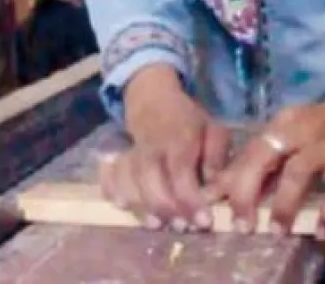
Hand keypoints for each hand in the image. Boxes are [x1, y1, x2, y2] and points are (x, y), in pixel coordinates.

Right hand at [98, 65, 232, 231]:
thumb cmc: (187, 119)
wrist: (152, 96)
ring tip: (155, 225)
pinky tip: (121, 205)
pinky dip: (111, 189)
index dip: (191, 200)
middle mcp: (152, 147)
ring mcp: (131, 151)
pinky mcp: (117, 156)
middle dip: (165, 207)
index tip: (204, 222)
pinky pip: (108, 173)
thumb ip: (216, 156)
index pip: (181, 173)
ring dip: (140, 205)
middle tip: (181, 228)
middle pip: (150, 179)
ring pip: (129, 180)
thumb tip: (214, 186)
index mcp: (179, 138)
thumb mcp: (211, 128)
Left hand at [213, 71, 324, 237]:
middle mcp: (301, 130)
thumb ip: (273, 158)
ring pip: (297, 172)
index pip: (248, 152)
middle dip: (247, 193)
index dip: (228, 180)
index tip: (211, 204)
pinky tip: (323, 231)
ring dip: (284, 205)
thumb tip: (235, 187)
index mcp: (283, 123)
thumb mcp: (299, 133)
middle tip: (242, 224)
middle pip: (263, 158)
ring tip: (277, 231)